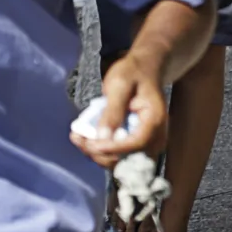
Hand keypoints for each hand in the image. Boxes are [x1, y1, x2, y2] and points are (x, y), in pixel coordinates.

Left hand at [74, 51, 169, 167]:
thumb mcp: (119, 84)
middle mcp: (155, 137)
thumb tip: (103, 137)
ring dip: (96, 153)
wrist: (143, 71)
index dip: (114, 148)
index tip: (91, 144)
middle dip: (100, 153)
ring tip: (76, 137)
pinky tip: (82, 138)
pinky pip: (116, 154)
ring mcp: (145, 143)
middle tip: (77, 138)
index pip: (137, 143)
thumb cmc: (132, 73)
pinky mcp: (134, 144)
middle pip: (129, 158)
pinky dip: (99, 149)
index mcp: (155, 120)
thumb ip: (112, 110)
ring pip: (120, 160)